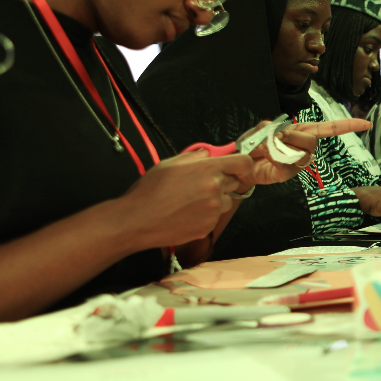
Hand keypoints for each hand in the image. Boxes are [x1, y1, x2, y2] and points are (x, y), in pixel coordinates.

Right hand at [121, 152, 252, 248]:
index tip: (234, 166)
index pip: (243, 162)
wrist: (137, 220)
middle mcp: (215, 189)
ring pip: (226, 201)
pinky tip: (187, 213)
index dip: (240, 163)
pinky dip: (206, 215)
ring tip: (191, 200)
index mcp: (208, 170)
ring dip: (215, 199)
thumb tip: (210, 153)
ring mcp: (213, 210)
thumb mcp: (170, 163)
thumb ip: (196, 156)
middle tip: (200, 184)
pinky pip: (215, 217)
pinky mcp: (208, 227)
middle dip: (222, 181)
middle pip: (234, 182)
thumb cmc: (150, 191)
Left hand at [227, 118, 371, 186]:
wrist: (240, 164)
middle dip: (292, 136)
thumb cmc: (252, 145)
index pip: (329, 128)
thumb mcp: (261, 129)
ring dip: (280, 147)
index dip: (347, 125)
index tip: (365, 124)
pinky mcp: (288, 173)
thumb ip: (271, 128)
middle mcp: (303, 146)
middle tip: (274, 138)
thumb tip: (282, 136)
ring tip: (267, 148)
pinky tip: (268, 156)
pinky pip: (289, 163)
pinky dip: (276, 157)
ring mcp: (297, 161)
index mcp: (301, 131)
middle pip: (312, 140)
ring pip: (301, 152)